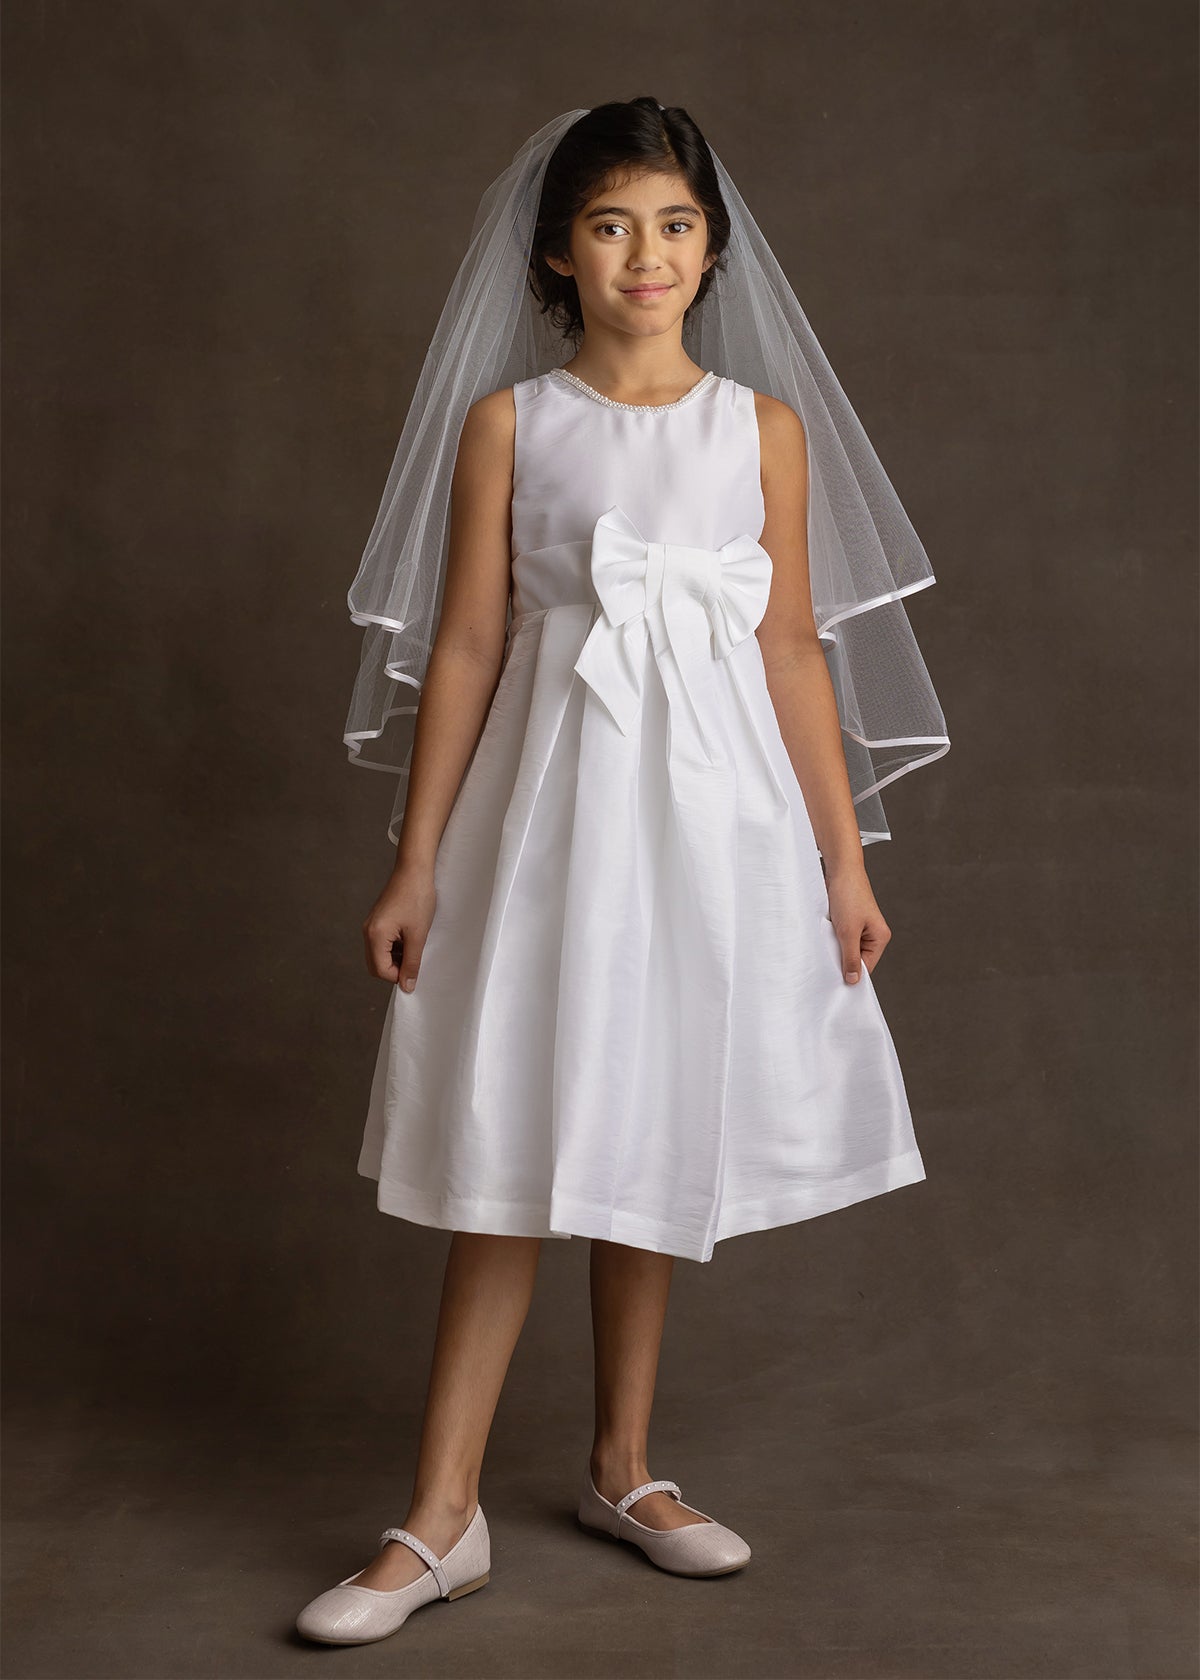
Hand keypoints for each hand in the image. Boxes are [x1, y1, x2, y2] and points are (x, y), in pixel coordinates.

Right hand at [362, 864, 436, 989]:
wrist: (414, 870)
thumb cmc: (417, 897)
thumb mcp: (418, 935)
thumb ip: (412, 962)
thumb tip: (407, 985)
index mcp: (375, 935)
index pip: (380, 970)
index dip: (398, 976)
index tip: (415, 969)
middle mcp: (368, 931)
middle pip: (375, 965)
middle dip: (394, 969)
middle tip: (414, 959)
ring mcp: (371, 925)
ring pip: (379, 955)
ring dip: (395, 958)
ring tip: (414, 945)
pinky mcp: (377, 920)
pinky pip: (381, 943)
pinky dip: (394, 947)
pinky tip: (410, 937)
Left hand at [824, 867, 890, 983]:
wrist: (840, 869)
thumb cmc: (849, 895)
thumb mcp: (848, 931)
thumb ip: (850, 957)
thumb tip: (853, 979)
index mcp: (880, 937)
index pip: (867, 966)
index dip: (852, 975)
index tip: (837, 983)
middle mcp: (872, 934)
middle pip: (856, 959)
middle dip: (842, 960)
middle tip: (828, 963)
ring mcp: (859, 928)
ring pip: (846, 948)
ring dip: (835, 948)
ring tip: (828, 943)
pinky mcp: (848, 922)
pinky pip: (839, 938)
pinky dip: (831, 939)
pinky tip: (825, 936)